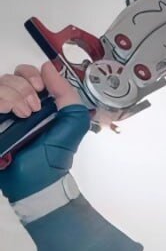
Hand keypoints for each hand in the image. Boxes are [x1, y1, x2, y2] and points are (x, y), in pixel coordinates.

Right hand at [0, 62, 95, 203]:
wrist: (36, 183)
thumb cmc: (52, 159)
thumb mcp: (72, 124)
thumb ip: (67, 93)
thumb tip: (49, 67)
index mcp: (35, 102)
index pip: (24, 73)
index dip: (30, 74)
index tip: (40, 88)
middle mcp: (15, 106)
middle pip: (9, 77)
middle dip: (23, 88)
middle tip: (34, 109)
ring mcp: (2, 115)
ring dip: (12, 96)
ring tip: (23, 116)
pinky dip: (1, 103)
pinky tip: (7, 113)